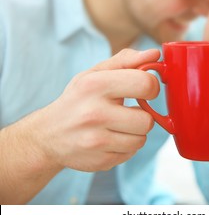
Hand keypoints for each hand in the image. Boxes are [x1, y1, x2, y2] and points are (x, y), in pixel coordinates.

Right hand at [34, 49, 159, 171]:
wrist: (48, 135)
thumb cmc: (79, 99)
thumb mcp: (96, 74)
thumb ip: (126, 61)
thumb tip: (154, 53)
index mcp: (95, 85)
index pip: (146, 84)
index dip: (151, 86)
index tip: (144, 89)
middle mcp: (94, 113)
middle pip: (147, 120)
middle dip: (142, 115)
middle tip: (127, 111)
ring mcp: (96, 140)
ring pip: (141, 139)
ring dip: (134, 132)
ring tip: (117, 126)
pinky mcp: (100, 161)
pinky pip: (132, 153)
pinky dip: (125, 146)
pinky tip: (110, 138)